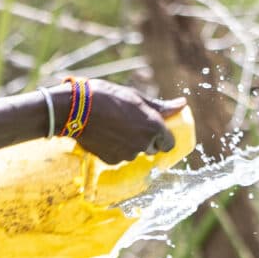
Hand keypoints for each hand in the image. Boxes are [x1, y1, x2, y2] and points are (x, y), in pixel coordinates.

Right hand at [75, 84, 190, 165]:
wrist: (76, 109)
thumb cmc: (108, 97)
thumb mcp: (136, 97)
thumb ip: (161, 106)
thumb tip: (182, 104)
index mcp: (154, 126)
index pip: (169, 143)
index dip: (163, 138)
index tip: (155, 131)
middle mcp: (144, 143)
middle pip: (152, 148)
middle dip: (145, 140)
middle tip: (130, 125)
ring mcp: (127, 154)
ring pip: (134, 153)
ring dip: (128, 144)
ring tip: (113, 128)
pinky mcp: (112, 161)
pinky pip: (118, 157)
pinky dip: (114, 149)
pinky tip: (104, 136)